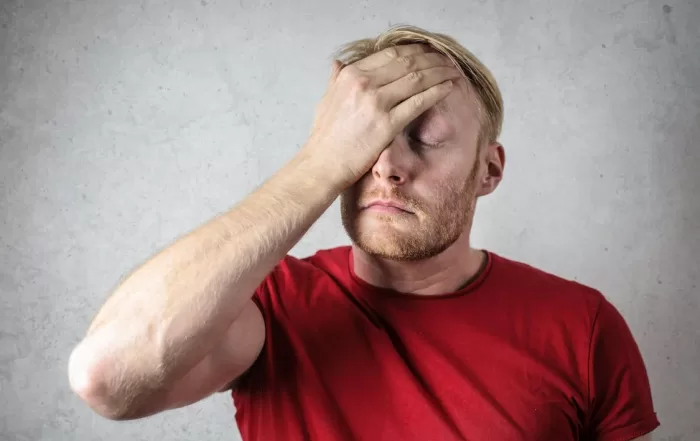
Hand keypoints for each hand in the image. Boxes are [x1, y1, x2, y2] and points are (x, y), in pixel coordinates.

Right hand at [300, 44, 461, 188]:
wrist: (322, 165)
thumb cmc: (324, 137)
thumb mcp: (325, 100)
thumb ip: (335, 80)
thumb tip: (338, 64)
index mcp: (351, 75)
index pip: (390, 54)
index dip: (414, 51)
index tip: (428, 53)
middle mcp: (363, 84)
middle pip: (407, 62)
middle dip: (432, 59)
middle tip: (447, 60)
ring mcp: (376, 103)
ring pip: (417, 79)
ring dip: (439, 72)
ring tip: (453, 72)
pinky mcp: (387, 124)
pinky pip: (419, 102)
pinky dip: (437, 92)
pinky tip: (449, 88)